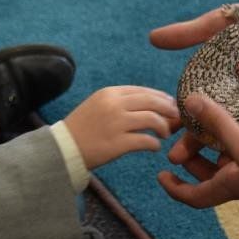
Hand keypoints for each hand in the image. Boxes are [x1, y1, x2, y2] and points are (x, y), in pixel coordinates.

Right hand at [64, 86, 180, 169]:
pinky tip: (154, 147)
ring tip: (165, 134)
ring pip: (153, 120)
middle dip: (169, 109)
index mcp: (109, 93)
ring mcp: (116, 124)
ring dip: (164, 127)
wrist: (63, 148)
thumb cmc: (83, 127)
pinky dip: (154, 144)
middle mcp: (113, 104)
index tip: (170, 104)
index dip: (161, 97)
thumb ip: (121, 101)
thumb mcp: (98, 104)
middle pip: (152, 102)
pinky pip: (146, 141)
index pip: (143, 91)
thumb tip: (153, 102)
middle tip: (176, 118)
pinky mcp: (118, 144)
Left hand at [157, 94, 238, 220]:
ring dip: (228, 115)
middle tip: (184, 122)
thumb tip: (187, 102)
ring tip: (212, 93)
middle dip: (197, 146)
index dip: (175, 187)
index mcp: (232, 184)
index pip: (195, 195)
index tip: (161, 172)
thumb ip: (217, 124)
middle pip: (213, 164)